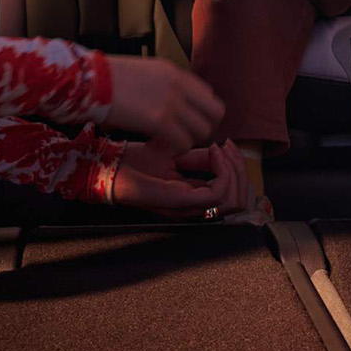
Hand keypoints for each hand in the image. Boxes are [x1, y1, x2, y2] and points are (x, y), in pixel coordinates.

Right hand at [104, 55, 224, 151]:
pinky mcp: (160, 120)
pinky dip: (171, 150)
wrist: (89, 80)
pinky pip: (182, 143)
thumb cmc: (106, 78)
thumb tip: (171, 101)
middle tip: (179, 136)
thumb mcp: (145, 72)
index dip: (200, 114)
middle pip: (214, 114)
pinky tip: (153, 146)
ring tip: (163, 142)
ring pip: (201, 132)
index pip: (209, 95)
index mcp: (175, 72)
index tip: (185, 123)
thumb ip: (164, 85)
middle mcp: (180, 85)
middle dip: (199, 130)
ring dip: (184, 141)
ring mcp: (172, 102)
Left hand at [113, 141, 248, 216]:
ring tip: (222, 151)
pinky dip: (223, 172)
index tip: (227, 144)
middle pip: (238, 200)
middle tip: (229, 147)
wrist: (110, 167)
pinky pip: (217, 195)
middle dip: (240, 169)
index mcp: (192, 196)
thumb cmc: (135, 161)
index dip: (236, 167)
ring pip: (233, 200)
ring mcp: (188, 206)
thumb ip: (196, 156)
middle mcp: (194, 206)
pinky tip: (213, 154)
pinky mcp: (181, 200)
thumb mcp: (172, 152)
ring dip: (235, 171)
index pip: (230, 193)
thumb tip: (218, 149)